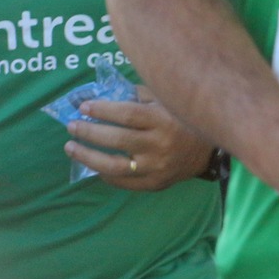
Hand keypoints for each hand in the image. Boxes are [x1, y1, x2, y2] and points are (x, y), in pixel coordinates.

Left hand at [67, 93, 214, 190]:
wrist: (208, 153)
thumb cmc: (182, 121)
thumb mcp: (166, 102)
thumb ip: (139, 96)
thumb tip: (104, 94)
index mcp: (164, 120)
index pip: (128, 115)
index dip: (103, 110)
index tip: (84, 107)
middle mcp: (160, 145)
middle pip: (117, 139)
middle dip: (89, 131)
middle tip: (72, 125)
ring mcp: (156, 167)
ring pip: (114, 165)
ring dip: (87, 156)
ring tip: (71, 147)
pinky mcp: (155, 184)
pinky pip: (123, 182)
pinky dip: (104, 174)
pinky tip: (93, 165)